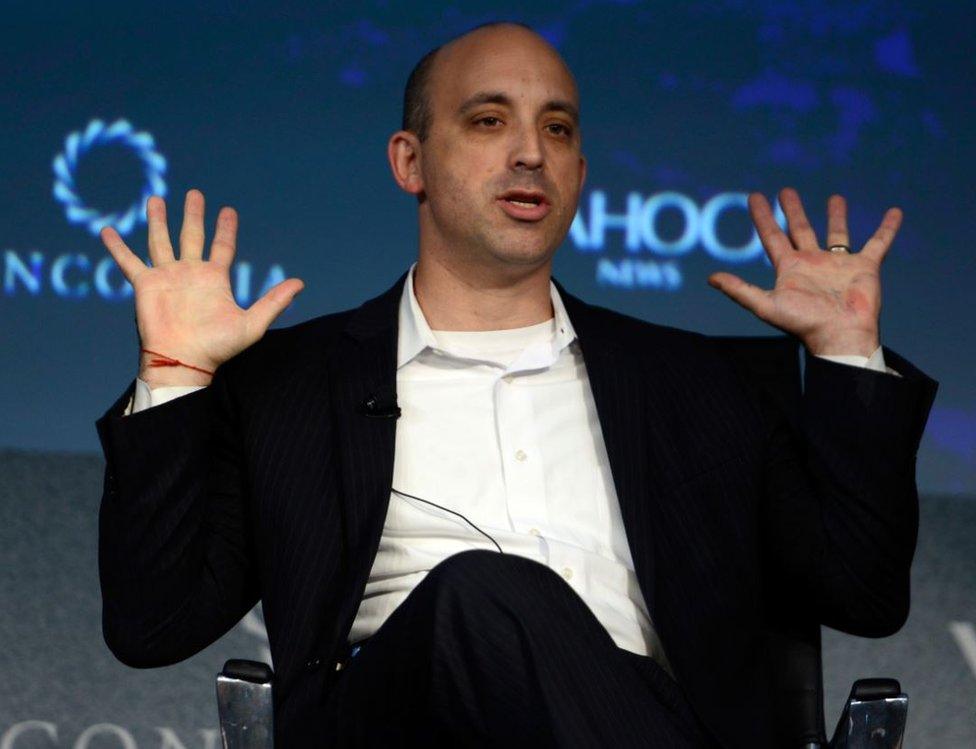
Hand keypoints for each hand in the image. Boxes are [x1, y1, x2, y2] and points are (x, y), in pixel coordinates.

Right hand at [100, 189, 304, 386]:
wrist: (184, 361)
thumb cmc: (217, 347)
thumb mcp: (252, 324)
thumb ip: (274, 301)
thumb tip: (300, 283)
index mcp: (214, 279)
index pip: (222, 247)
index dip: (225, 229)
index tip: (228, 211)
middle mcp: (190, 274)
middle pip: (192, 236)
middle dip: (194, 215)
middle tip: (195, 194)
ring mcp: (167, 277)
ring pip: (161, 241)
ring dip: (159, 221)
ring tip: (156, 199)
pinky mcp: (145, 285)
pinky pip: (128, 262)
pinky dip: (117, 247)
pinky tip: (107, 231)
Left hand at [707, 187, 901, 356]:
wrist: (839, 335)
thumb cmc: (803, 324)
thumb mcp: (766, 305)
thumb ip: (739, 290)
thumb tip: (710, 278)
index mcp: (790, 268)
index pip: (772, 235)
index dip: (761, 216)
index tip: (753, 196)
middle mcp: (812, 262)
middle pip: (800, 229)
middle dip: (792, 210)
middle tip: (785, 191)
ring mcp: (838, 264)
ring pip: (836, 232)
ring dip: (836, 215)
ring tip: (835, 197)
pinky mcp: (864, 266)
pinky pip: (878, 242)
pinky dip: (887, 228)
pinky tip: (894, 212)